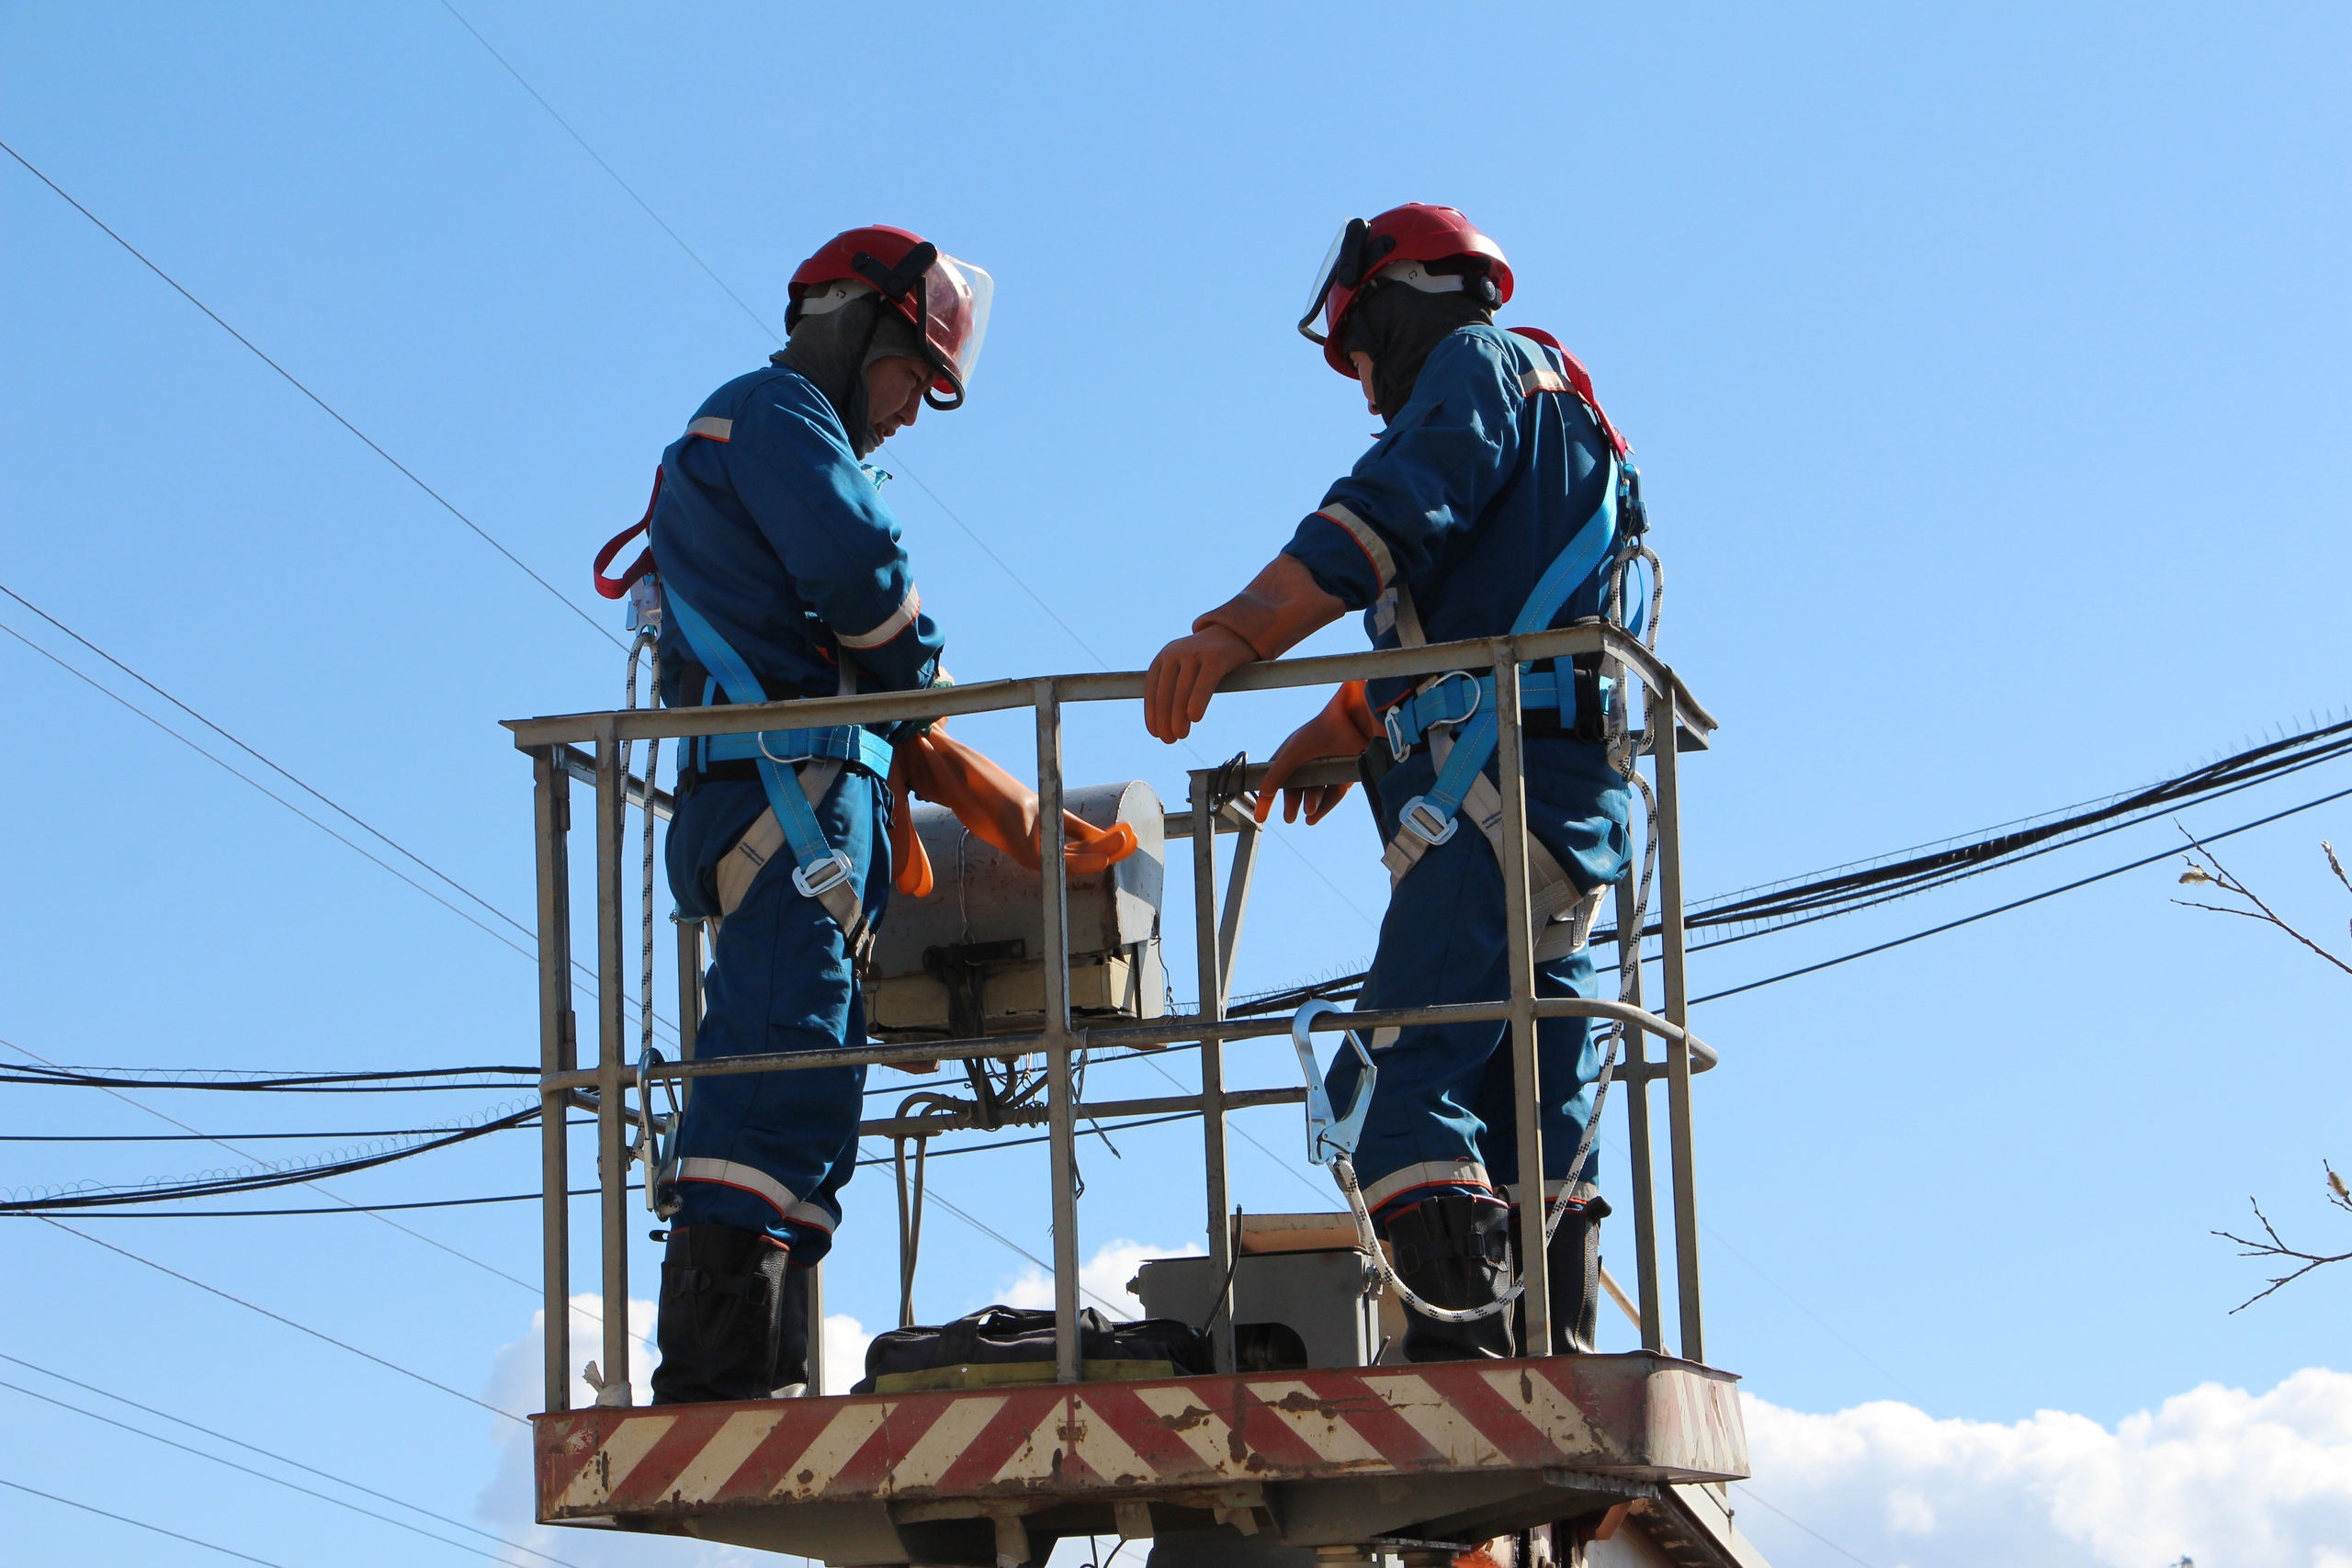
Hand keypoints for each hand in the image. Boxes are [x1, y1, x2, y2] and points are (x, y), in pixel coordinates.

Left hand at [1144, 625, 1258, 741]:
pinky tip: (1195, 718)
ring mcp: (1196, 652)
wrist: (1237, 632)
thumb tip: (1163, 722)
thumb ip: (1174, 688)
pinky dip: (1197, 700)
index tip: (1155, 733)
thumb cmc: (1208, 658)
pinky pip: (1204, 682)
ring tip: (1180, 735)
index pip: (1152, 688)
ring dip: (1179, 716)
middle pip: (1166, 691)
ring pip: (1183, 690)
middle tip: (1169, 740)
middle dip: (1165, 718)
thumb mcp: (1185, 667)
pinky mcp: (1216, 656)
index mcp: (1165, 656)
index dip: (1151, 713)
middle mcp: (1176, 652)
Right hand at [1255, 681, 1380, 824]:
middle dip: (1291, 803)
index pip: (1276, 778)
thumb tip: (1264, 792)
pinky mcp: (1345, 775)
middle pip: (1297, 788)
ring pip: (1316, 793)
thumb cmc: (1319, 732)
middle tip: (1289, 818)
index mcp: (1293, 753)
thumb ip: (1277, 774)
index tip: (1260, 815)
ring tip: (1308, 812)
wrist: (1352, 723)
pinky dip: (1323, 807)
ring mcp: (1328, 769)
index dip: (1268, 796)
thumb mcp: (1292, 754)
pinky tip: (1314, 817)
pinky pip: (1332, 795)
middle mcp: (1310, 761)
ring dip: (1310, 804)